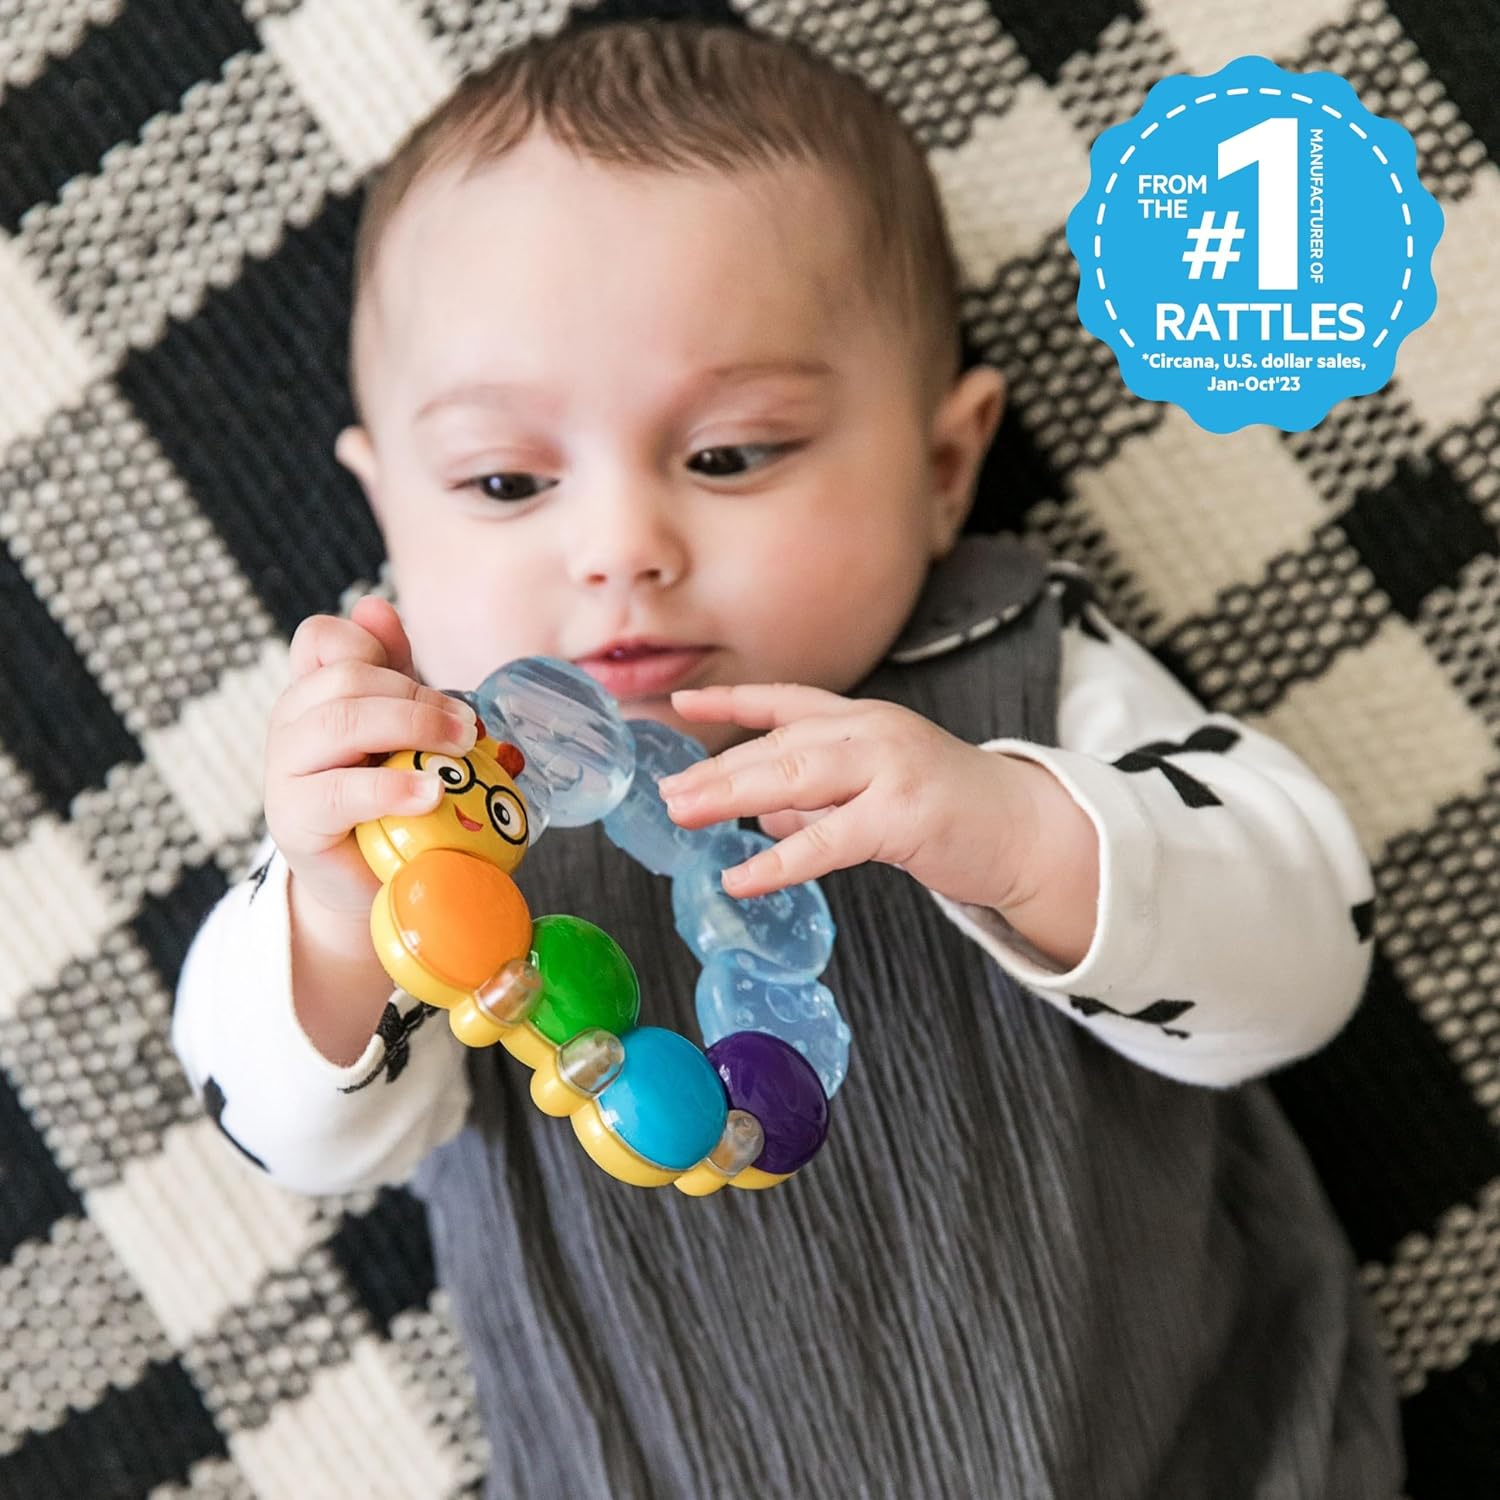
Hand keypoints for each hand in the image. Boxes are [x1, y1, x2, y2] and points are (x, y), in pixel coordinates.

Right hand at [264, 596, 480, 922]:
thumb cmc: (389, 797)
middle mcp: (291, 722)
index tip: (415, 674)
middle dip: (416, 696)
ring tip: (457, 753)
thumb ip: (396, 673)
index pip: (321, 637)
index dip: (368, 644)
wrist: (369, 876)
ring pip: (340, 723)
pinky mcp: (294, 818)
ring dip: (411, 729)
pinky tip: (429, 793)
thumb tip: (376, 607)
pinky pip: (340, 791)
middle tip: (465, 727)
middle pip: (345, 678)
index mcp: (314, 692)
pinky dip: (391, 788)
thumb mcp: (400, 729)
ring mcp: (285, 769)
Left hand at [660, 683, 1099, 967]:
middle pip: (779, 745)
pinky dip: (779, 861)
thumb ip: (817, 798)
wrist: (1026, 831)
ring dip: (731, 797)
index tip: (680, 704)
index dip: (731, 701)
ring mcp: (890, 767)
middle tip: (667, 794)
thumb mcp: (874, 793)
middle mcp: (872, 731)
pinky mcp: (904, 813)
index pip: (786, 701)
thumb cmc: (948, 812)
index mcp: (864, 721)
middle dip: (716, 770)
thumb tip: (758, 810)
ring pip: (795, 777)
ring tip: (684, 817)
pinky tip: (740, 877)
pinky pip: (828, 839)